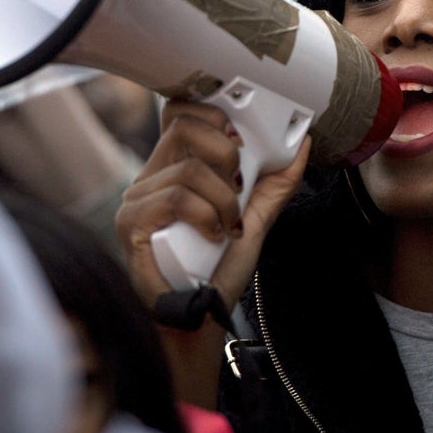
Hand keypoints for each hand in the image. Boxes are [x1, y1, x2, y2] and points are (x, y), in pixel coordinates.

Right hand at [116, 99, 308, 310]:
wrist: (200, 318)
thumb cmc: (218, 268)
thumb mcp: (255, 218)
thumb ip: (276, 181)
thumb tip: (301, 142)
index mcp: (174, 168)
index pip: (179, 113)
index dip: (210, 113)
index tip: (240, 139)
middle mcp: (150, 178)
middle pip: (183, 127)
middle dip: (226, 152)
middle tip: (238, 186)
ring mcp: (136, 200)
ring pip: (189, 169)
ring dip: (224, 200)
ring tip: (229, 226)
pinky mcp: (130, 224)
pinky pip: (177, 199)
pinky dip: (207, 216)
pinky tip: (214, 236)